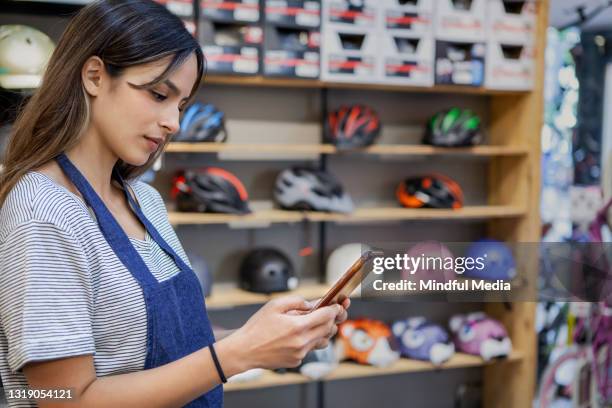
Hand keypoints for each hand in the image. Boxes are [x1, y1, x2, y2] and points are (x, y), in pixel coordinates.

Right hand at [224, 295, 344, 370]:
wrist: (244, 350)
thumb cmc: (257, 327)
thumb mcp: (275, 305)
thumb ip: (296, 301)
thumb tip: (311, 304)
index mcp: (298, 326)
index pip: (326, 316)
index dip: (335, 309)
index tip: (338, 304)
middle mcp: (302, 342)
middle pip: (329, 329)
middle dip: (333, 319)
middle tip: (332, 312)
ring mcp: (300, 354)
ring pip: (323, 341)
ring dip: (324, 331)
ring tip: (317, 323)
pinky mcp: (296, 361)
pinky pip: (310, 349)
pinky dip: (310, 340)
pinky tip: (300, 335)